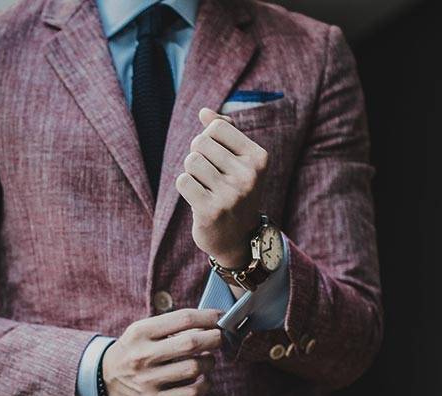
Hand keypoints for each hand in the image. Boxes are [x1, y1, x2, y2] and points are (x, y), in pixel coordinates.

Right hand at [102, 309, 222, 395]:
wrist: (104, 378)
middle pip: (191, 343)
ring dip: (209, 362)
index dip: (208, 317)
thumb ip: (171, 326)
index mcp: (141, 332)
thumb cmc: (133, 350)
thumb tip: (209, 325)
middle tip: (219, 338)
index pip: (183, 318)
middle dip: (214, 338)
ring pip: (194, 368)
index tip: (220, 317)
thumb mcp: (143, 331)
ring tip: (208, 359)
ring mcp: (147, 380)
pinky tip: (203, 378)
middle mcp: (142, 355)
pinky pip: (190, 393)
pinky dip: (205, 384)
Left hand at [175, 107, 268, 267]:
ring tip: (205, 187)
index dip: (208, 139)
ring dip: (191, 173)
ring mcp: (231, 195)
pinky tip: (198, 199)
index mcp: (259, 158)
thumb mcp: (239, 161)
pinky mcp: (211, 211)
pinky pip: (183, 181)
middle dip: (198, 156)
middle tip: (209, 176)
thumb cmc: (235, 191)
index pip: (216, 127)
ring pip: (190, 161)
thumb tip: (204, 111)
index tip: (217, 158)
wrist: (238, 238)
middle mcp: (249, 176)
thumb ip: (225, 132)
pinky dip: (185, 187)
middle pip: (200, 143)